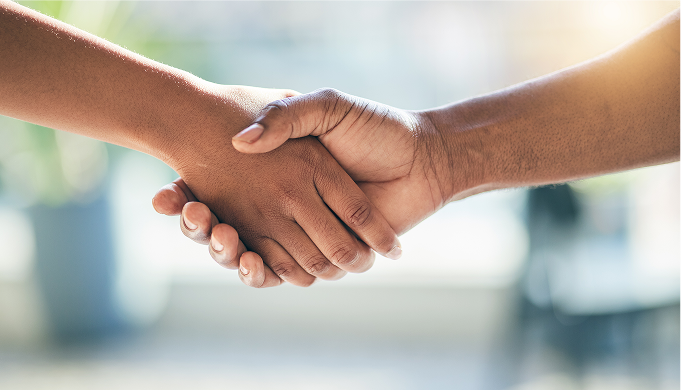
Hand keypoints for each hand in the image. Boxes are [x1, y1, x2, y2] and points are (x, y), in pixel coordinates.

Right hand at [160, 86, 400, 286]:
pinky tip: (249, 261)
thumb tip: (242, 142)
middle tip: (191, 219)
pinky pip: (283, 270)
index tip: (165, 196)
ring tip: (219, 237)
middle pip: (224, 226)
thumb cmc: (374, 128)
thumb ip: (287, 116)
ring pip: (247, 251)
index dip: (188, 196)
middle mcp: (281, 204)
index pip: (218, 187)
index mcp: (275, 172)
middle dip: (200, 228)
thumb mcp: (326, 108)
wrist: (420, 158)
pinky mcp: (321, 254)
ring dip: (225, 252)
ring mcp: (299, 231)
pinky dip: (262, 272)